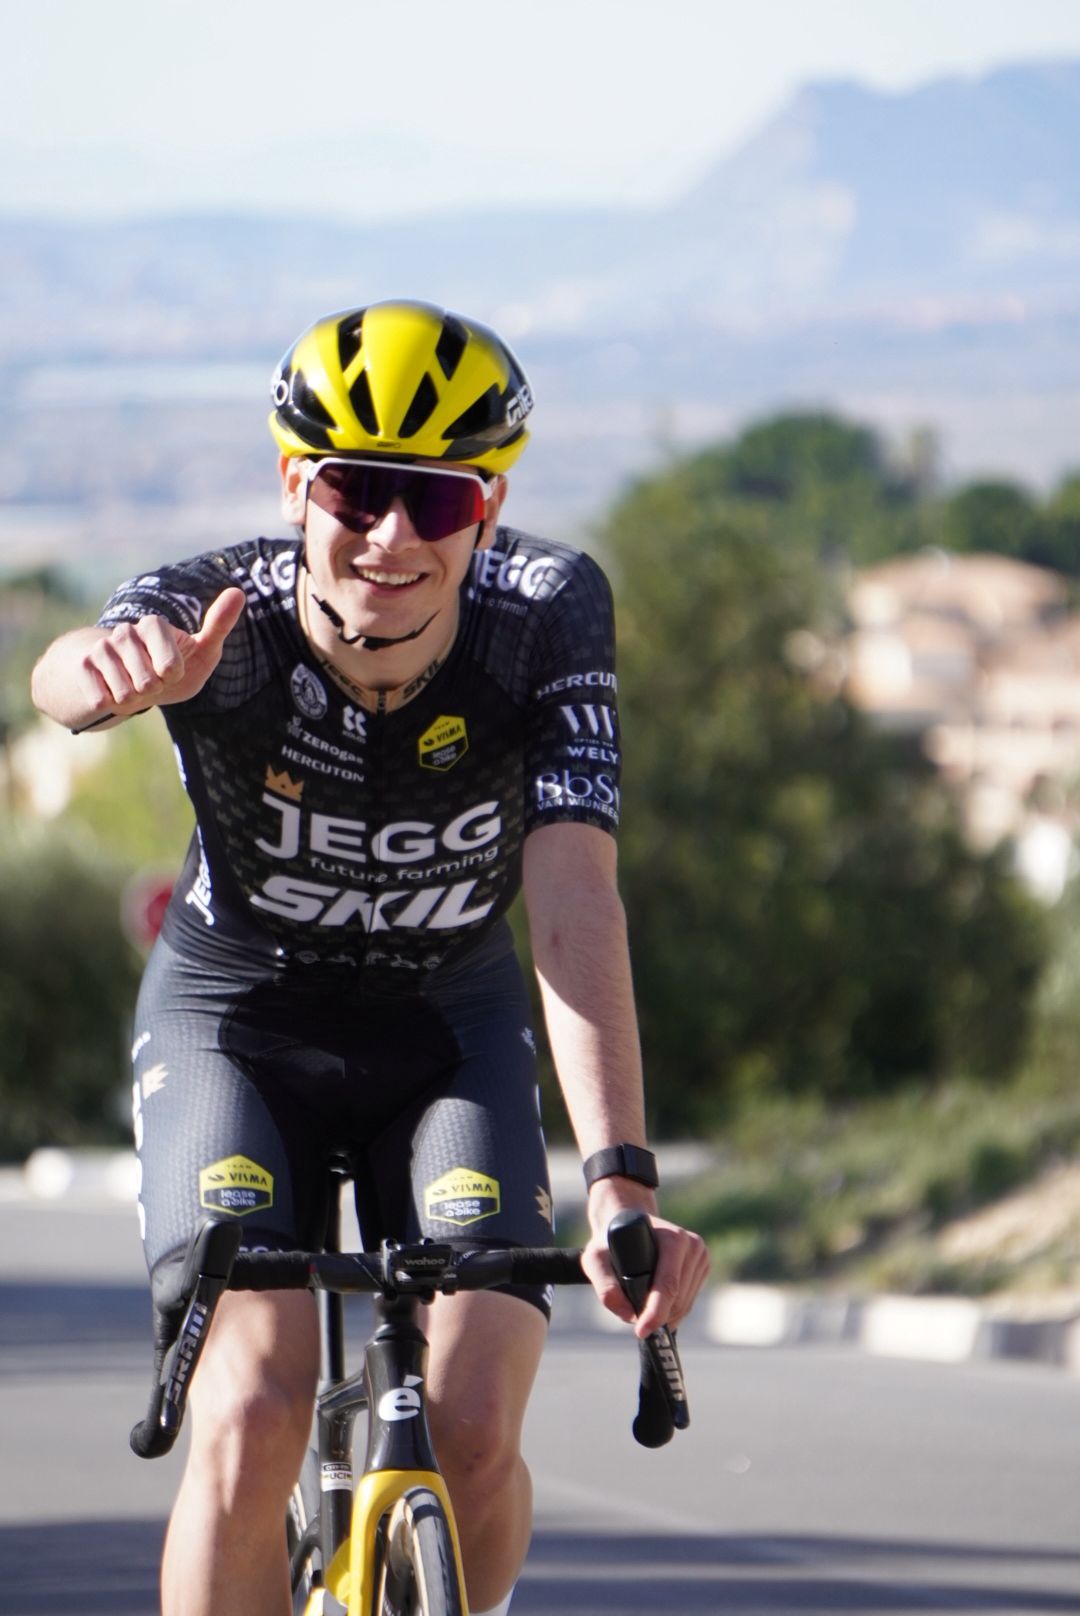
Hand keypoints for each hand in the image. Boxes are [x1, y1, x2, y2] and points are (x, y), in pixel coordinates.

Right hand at [76, 587, 246, 719]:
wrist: (127, 682)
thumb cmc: (172, 668)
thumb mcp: (202, 651)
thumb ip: (218, 625)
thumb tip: (239, 592)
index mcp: (154, 624)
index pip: (169, 666)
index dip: (172, 675)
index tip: (171, 669)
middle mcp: (125, 631)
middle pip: (147, 682)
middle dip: (153, 690)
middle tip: (151, 680)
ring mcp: (101, 649)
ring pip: (124, 693)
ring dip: (132, 699)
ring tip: (133, 685)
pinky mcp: (83, 667)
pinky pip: (100, 699)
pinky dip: (111, 704)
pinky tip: (111, 690)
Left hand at [579, 1181, 709, 1338]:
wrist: (628, 1223)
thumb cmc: (611, 1241)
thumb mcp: (595, 1257)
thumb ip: (604, 1286)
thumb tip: (628, 1315)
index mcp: (673, 1238)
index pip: (668, 1285)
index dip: (655, 1312)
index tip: (641, 1331)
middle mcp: (692, 1244)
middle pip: (678, 1299)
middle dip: (657, 1316)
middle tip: (635, 1321)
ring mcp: (700, 1255)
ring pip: (685, 1304)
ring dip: (666, 1316)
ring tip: (644, 1312)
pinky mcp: (702, 1266)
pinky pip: (689, 1301)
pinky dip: (673, 1310)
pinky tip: (658, 1307)